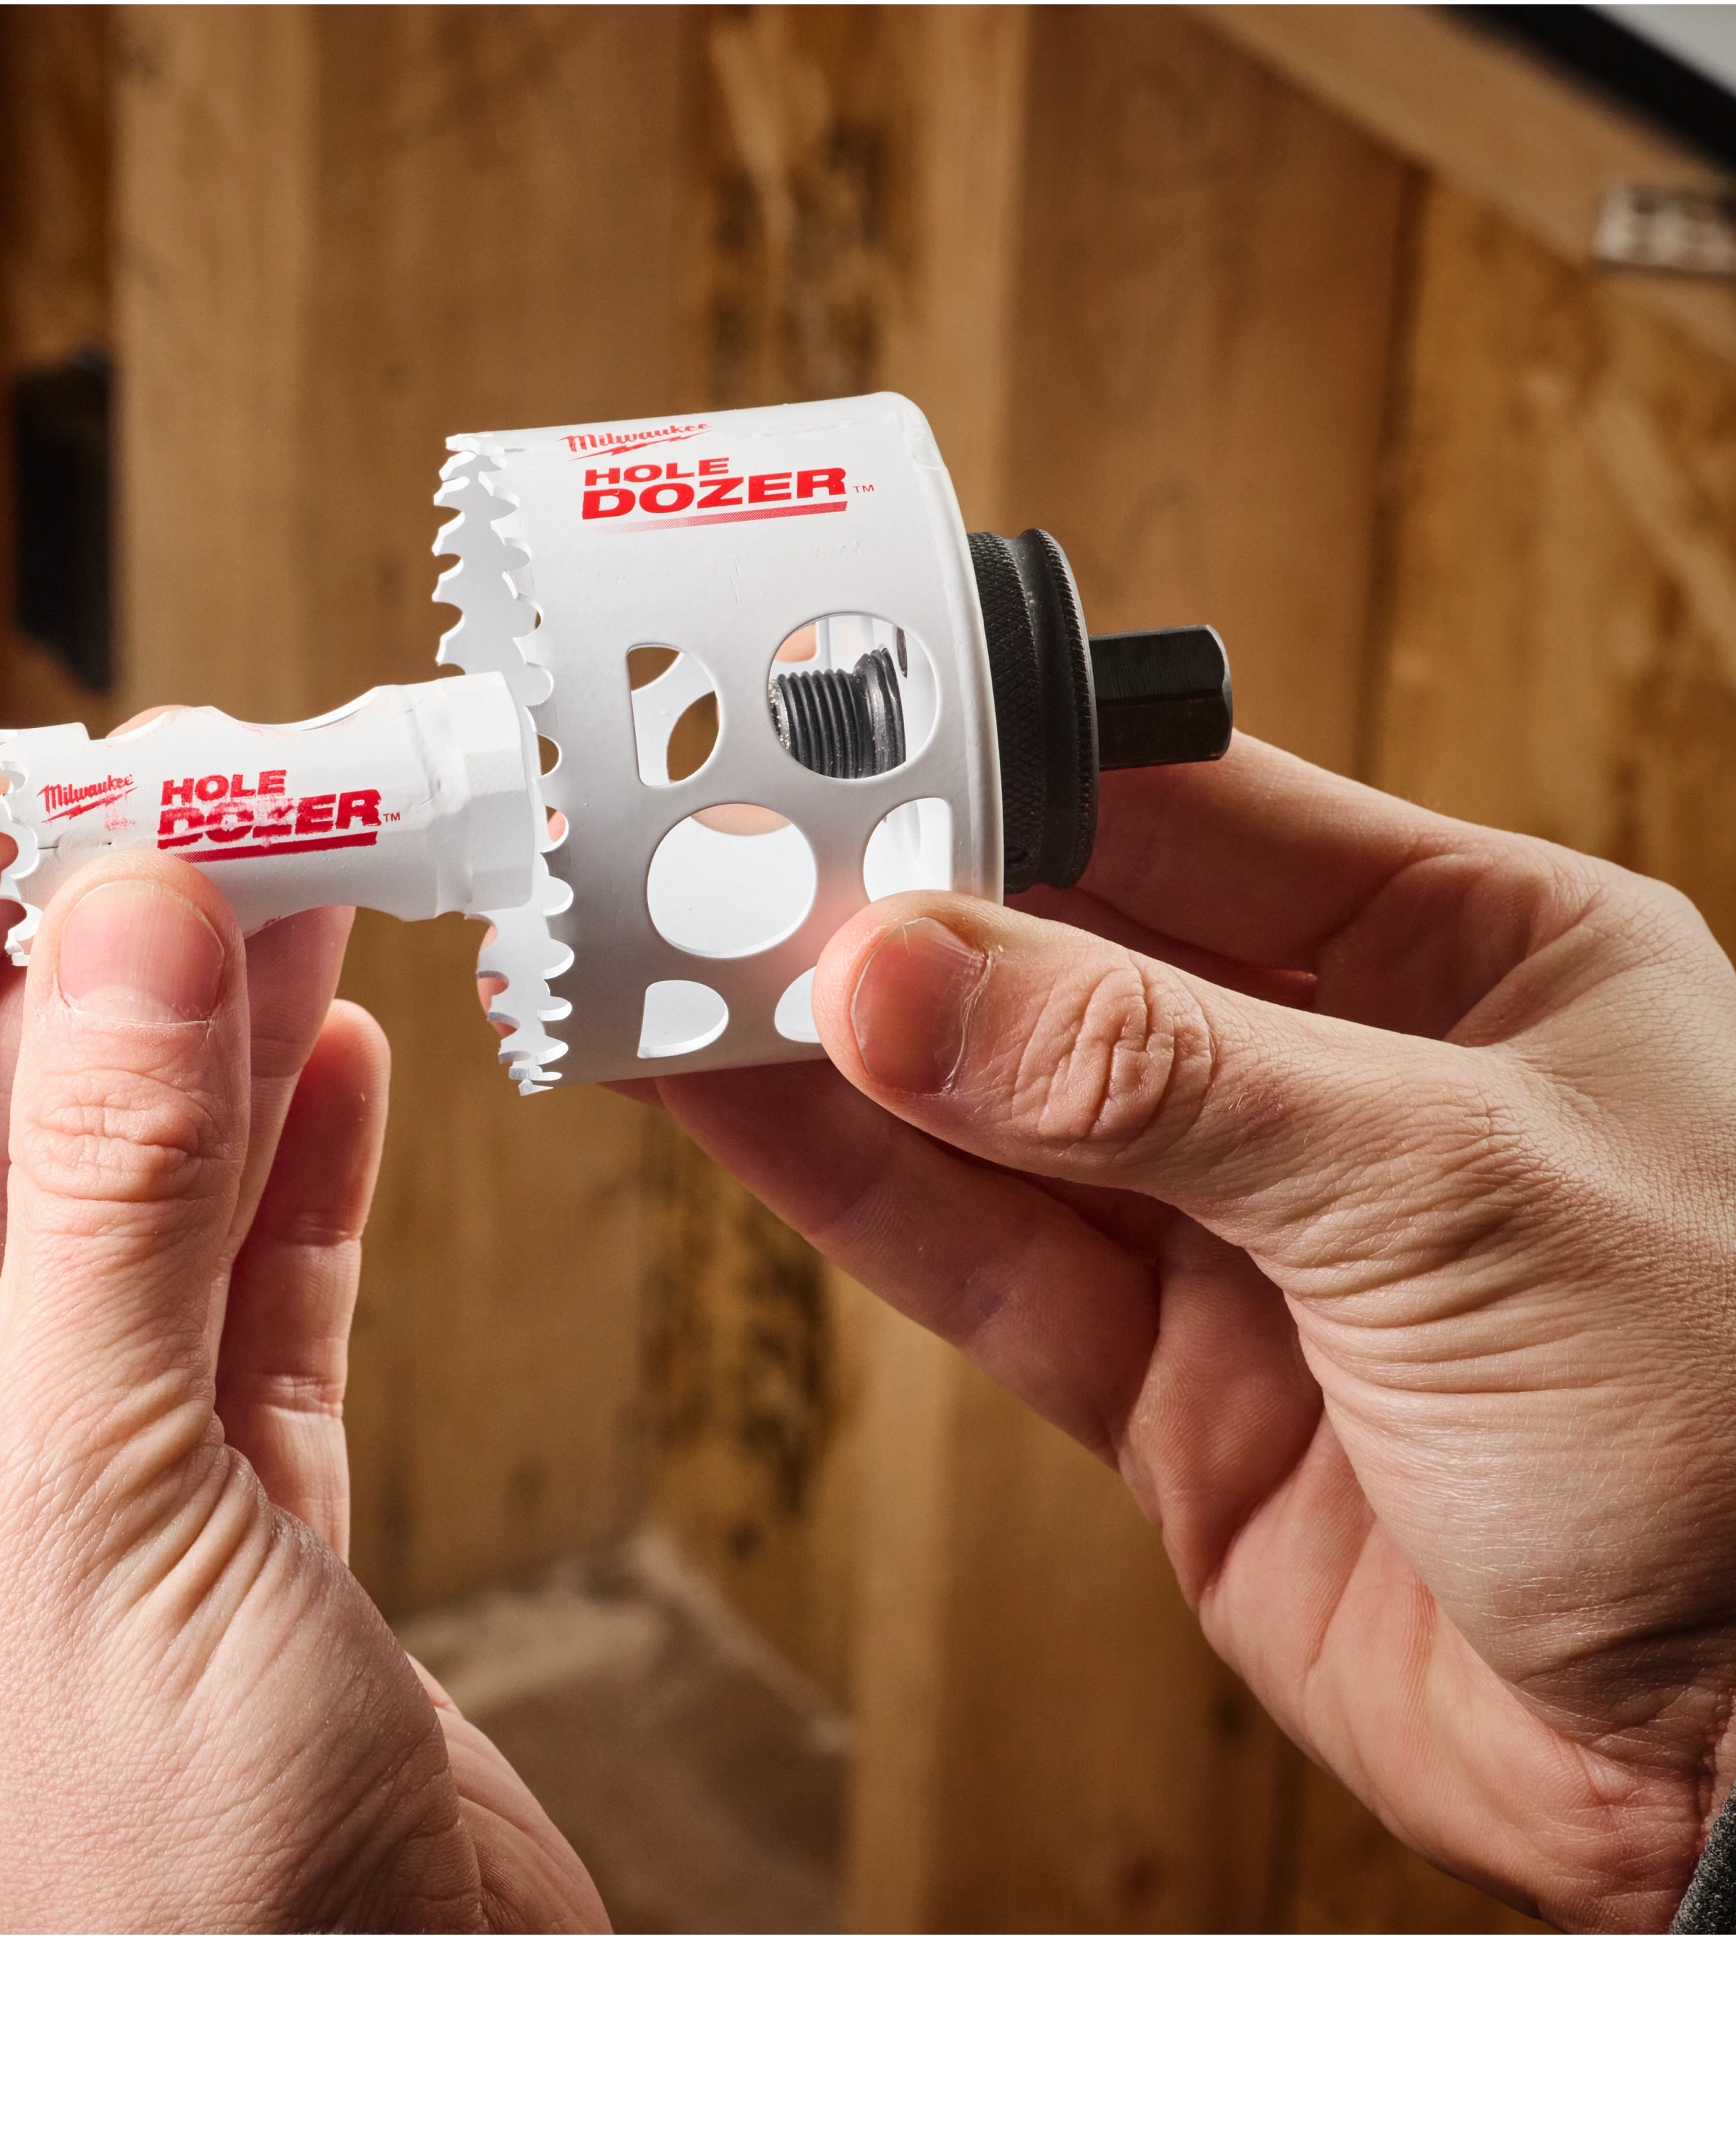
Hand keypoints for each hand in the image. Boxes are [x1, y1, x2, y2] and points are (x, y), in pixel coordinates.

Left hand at [0, 759, 606, 1933]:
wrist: (396, 2097)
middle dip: (97, 986)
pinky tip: (331, 1053)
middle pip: (3, 1173)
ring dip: (217, 1053)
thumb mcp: (94, 1509)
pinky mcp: (249, 1559)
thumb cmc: (161, 1902)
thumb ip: (114, 1205)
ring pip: (144, 1228)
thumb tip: (129, 921)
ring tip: (299, 875)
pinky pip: (255, 1323)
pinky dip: (299, 1186)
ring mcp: (87, 1530)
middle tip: (197, 798)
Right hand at [654, 737, 1735, 1933]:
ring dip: (822, 1041)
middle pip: (1058, 956)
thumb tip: (897, 978)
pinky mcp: (1170, 1393)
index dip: (998, 766)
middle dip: (881, 905)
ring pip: (985, 1110)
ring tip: (654, 958)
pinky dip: (847, 1183)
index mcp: (1475, 957)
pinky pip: (978, 1259)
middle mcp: (1348, 1081)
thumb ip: (1154, 1079)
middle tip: (694, 848)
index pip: (1183, 809)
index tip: (827, 736)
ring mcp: (1249, 1242)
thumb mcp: (1450, 1193)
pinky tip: (725, 1096)